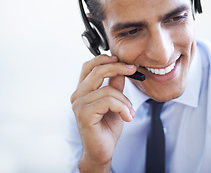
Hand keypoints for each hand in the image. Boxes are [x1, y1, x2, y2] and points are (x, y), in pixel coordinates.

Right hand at [70, 55, 136, 171]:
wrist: (103, 150)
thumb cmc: (107, 127)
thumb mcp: (115, 102)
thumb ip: (115, 85)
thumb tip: (122, 69)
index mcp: (83, 90)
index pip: (89, 66)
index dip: (105, 59)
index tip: (124, 62)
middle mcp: (77, 95)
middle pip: (97, 71)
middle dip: (118, 68)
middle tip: (133, 70)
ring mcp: (78, 104)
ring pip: (108, 89)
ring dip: (125, 101)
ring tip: (130, 112)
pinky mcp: (84, 114)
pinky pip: (108, 101)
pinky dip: (123, 108)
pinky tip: (127, 117)